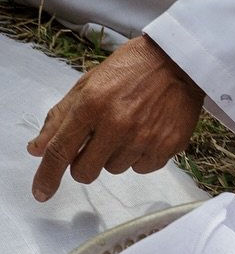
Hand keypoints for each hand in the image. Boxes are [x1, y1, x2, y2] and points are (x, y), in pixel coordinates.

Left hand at [27, 34, 203, 201]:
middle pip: (85, 172)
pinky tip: (147, 132)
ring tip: (128, 128)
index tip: (41, 193)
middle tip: (95, 144)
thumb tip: (37, 150)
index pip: (60, 151)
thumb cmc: (130, 69)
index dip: (47, 176)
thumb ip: (60, 117)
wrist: (179, 60)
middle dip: (83, 164)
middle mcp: (117, 123)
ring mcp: (144, 136)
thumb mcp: (88, 84)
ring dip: (115, 155)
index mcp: (92, 104)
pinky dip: (140, 156)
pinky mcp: (167, 145)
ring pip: (114, 169)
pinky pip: (142, 168)